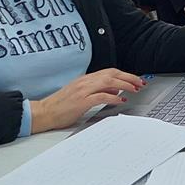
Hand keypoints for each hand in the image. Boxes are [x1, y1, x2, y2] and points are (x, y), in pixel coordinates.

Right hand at [29, 69, 146, 132]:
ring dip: (124, 85)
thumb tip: (115, 89)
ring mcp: (82, 91)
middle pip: (112, 74)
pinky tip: (120, 100)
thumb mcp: (82, 94)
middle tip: (140, 83)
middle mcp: (85, 82)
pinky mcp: (81, 101)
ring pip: (108, 82)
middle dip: (129, 78)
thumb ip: (98, 90)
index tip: (135, 79)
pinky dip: (113, 97)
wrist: (44, 113)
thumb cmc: (61, 105)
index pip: (109, 71)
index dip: (125, 74)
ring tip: (134, 89)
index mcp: (85, 79)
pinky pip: (100, 96)